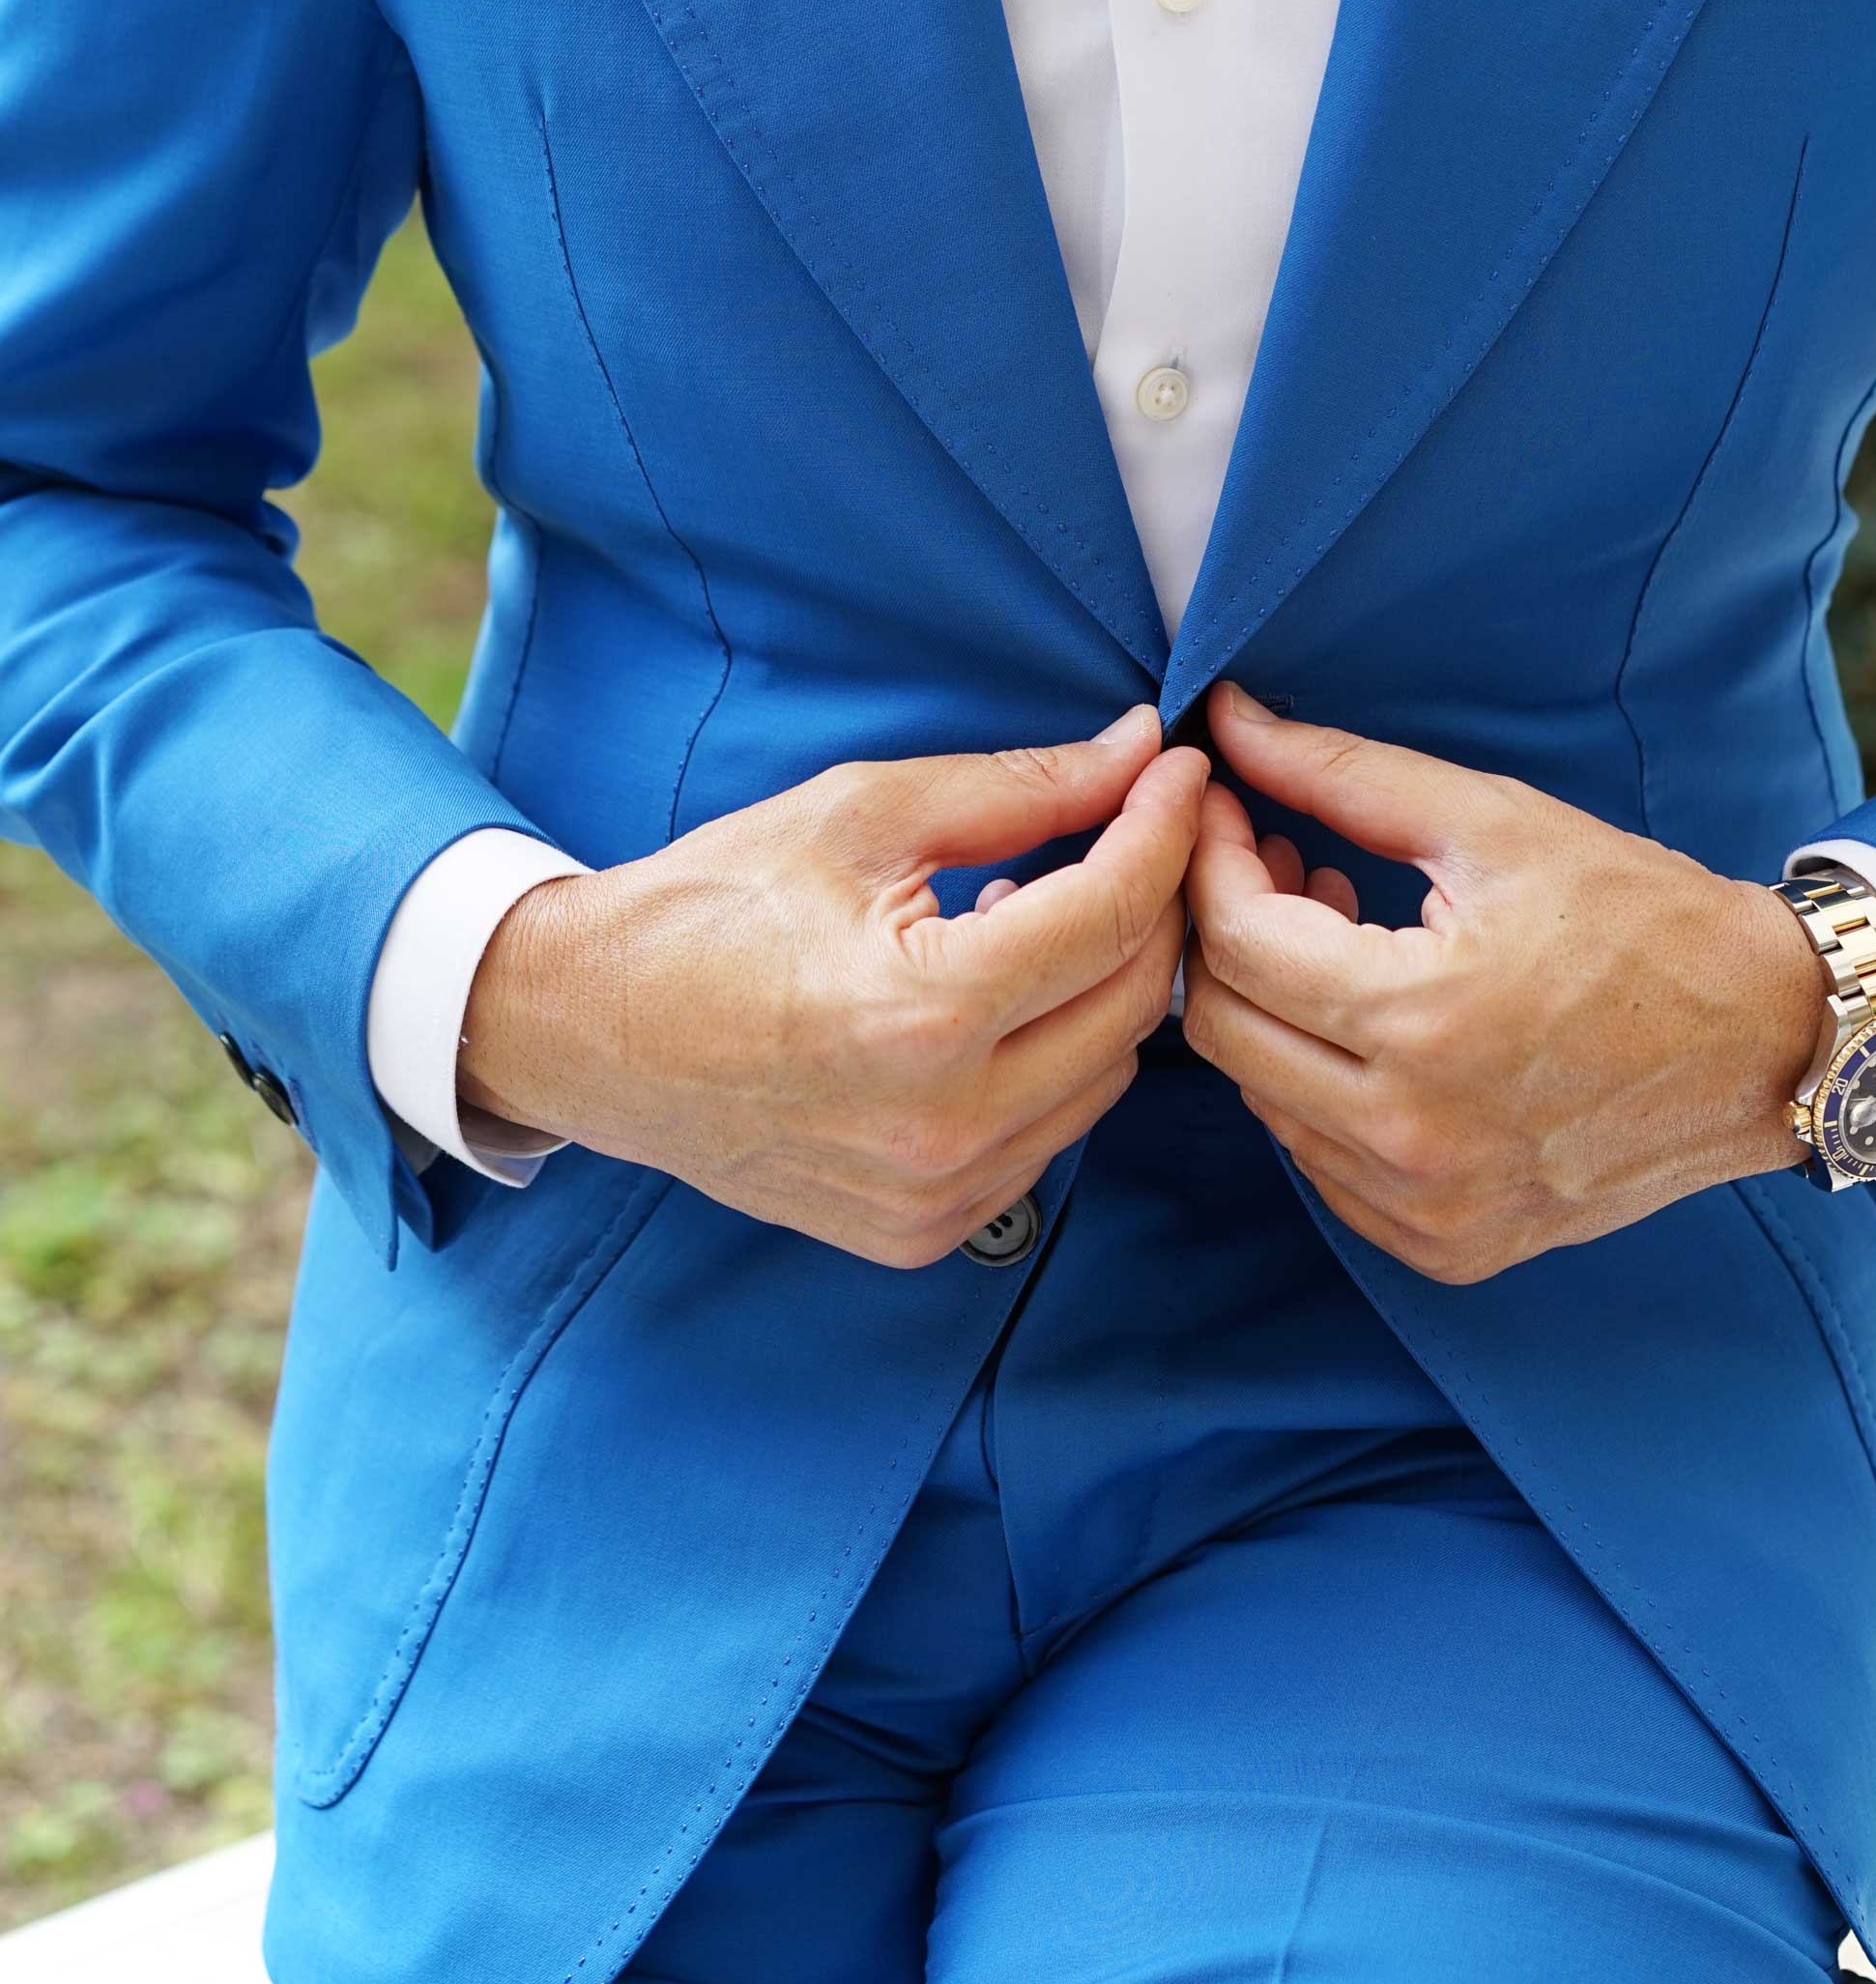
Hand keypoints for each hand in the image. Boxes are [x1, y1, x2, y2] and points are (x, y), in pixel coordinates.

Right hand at [461, 707, 1205, 1263]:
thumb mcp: (862, 814)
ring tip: (1034, 914)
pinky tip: (990, 1001)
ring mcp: (936, 1194)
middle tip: (1132, 831)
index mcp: (926, 1014)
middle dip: (1153, 903)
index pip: (1114, 913)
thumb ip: (1019, 788)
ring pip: (1107, 1076)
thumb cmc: (710, 906)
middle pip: (1136, 1002)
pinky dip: (1051, 1060)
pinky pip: (1048, 1135)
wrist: (589, 1031)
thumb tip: (1137, 752)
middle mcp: (945, 1125)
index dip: (1164, 827)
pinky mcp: (923, 1232)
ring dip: (1102, 987)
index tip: (1178, 771)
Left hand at [1182, 683, 1825, 1284]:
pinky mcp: (1449, 1245)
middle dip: (1226, 934)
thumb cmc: (1641, 916)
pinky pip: (1324, 1166)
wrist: (1766, 1038)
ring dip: (1274, 1012)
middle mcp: (1413, 1137)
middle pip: (1222, 1030)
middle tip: (1276, 868)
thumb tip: (1230, 721)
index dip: (1211, 860)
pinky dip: (1322, 1090)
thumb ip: (1342, 773)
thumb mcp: (1494, 823)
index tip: (1228, 808)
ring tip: (1341, 938)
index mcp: (1422, 1021)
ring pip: (1265, 1101)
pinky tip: (1376, 1028)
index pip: (1237, 943)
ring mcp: (1430, 1207)